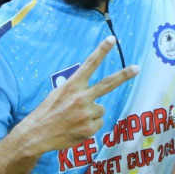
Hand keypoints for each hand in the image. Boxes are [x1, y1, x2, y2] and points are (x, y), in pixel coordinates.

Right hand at [20, 37, 138, 155]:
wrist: (38, 134)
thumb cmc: (48, 112)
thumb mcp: (58, 93)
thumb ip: (76, 90)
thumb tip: (94, 93)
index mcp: (72, 85)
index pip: (90, 64)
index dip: (102, 51)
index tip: (112, 39)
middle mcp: (82, 97)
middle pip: (108, 83)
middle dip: (124, 75)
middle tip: (137, 68)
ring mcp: (87, 113)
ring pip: (100, 109)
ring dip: (92, 113)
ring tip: (75, 118)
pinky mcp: (90, 129)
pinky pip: (98, 123)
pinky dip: (90, 126)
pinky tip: (76, 127)